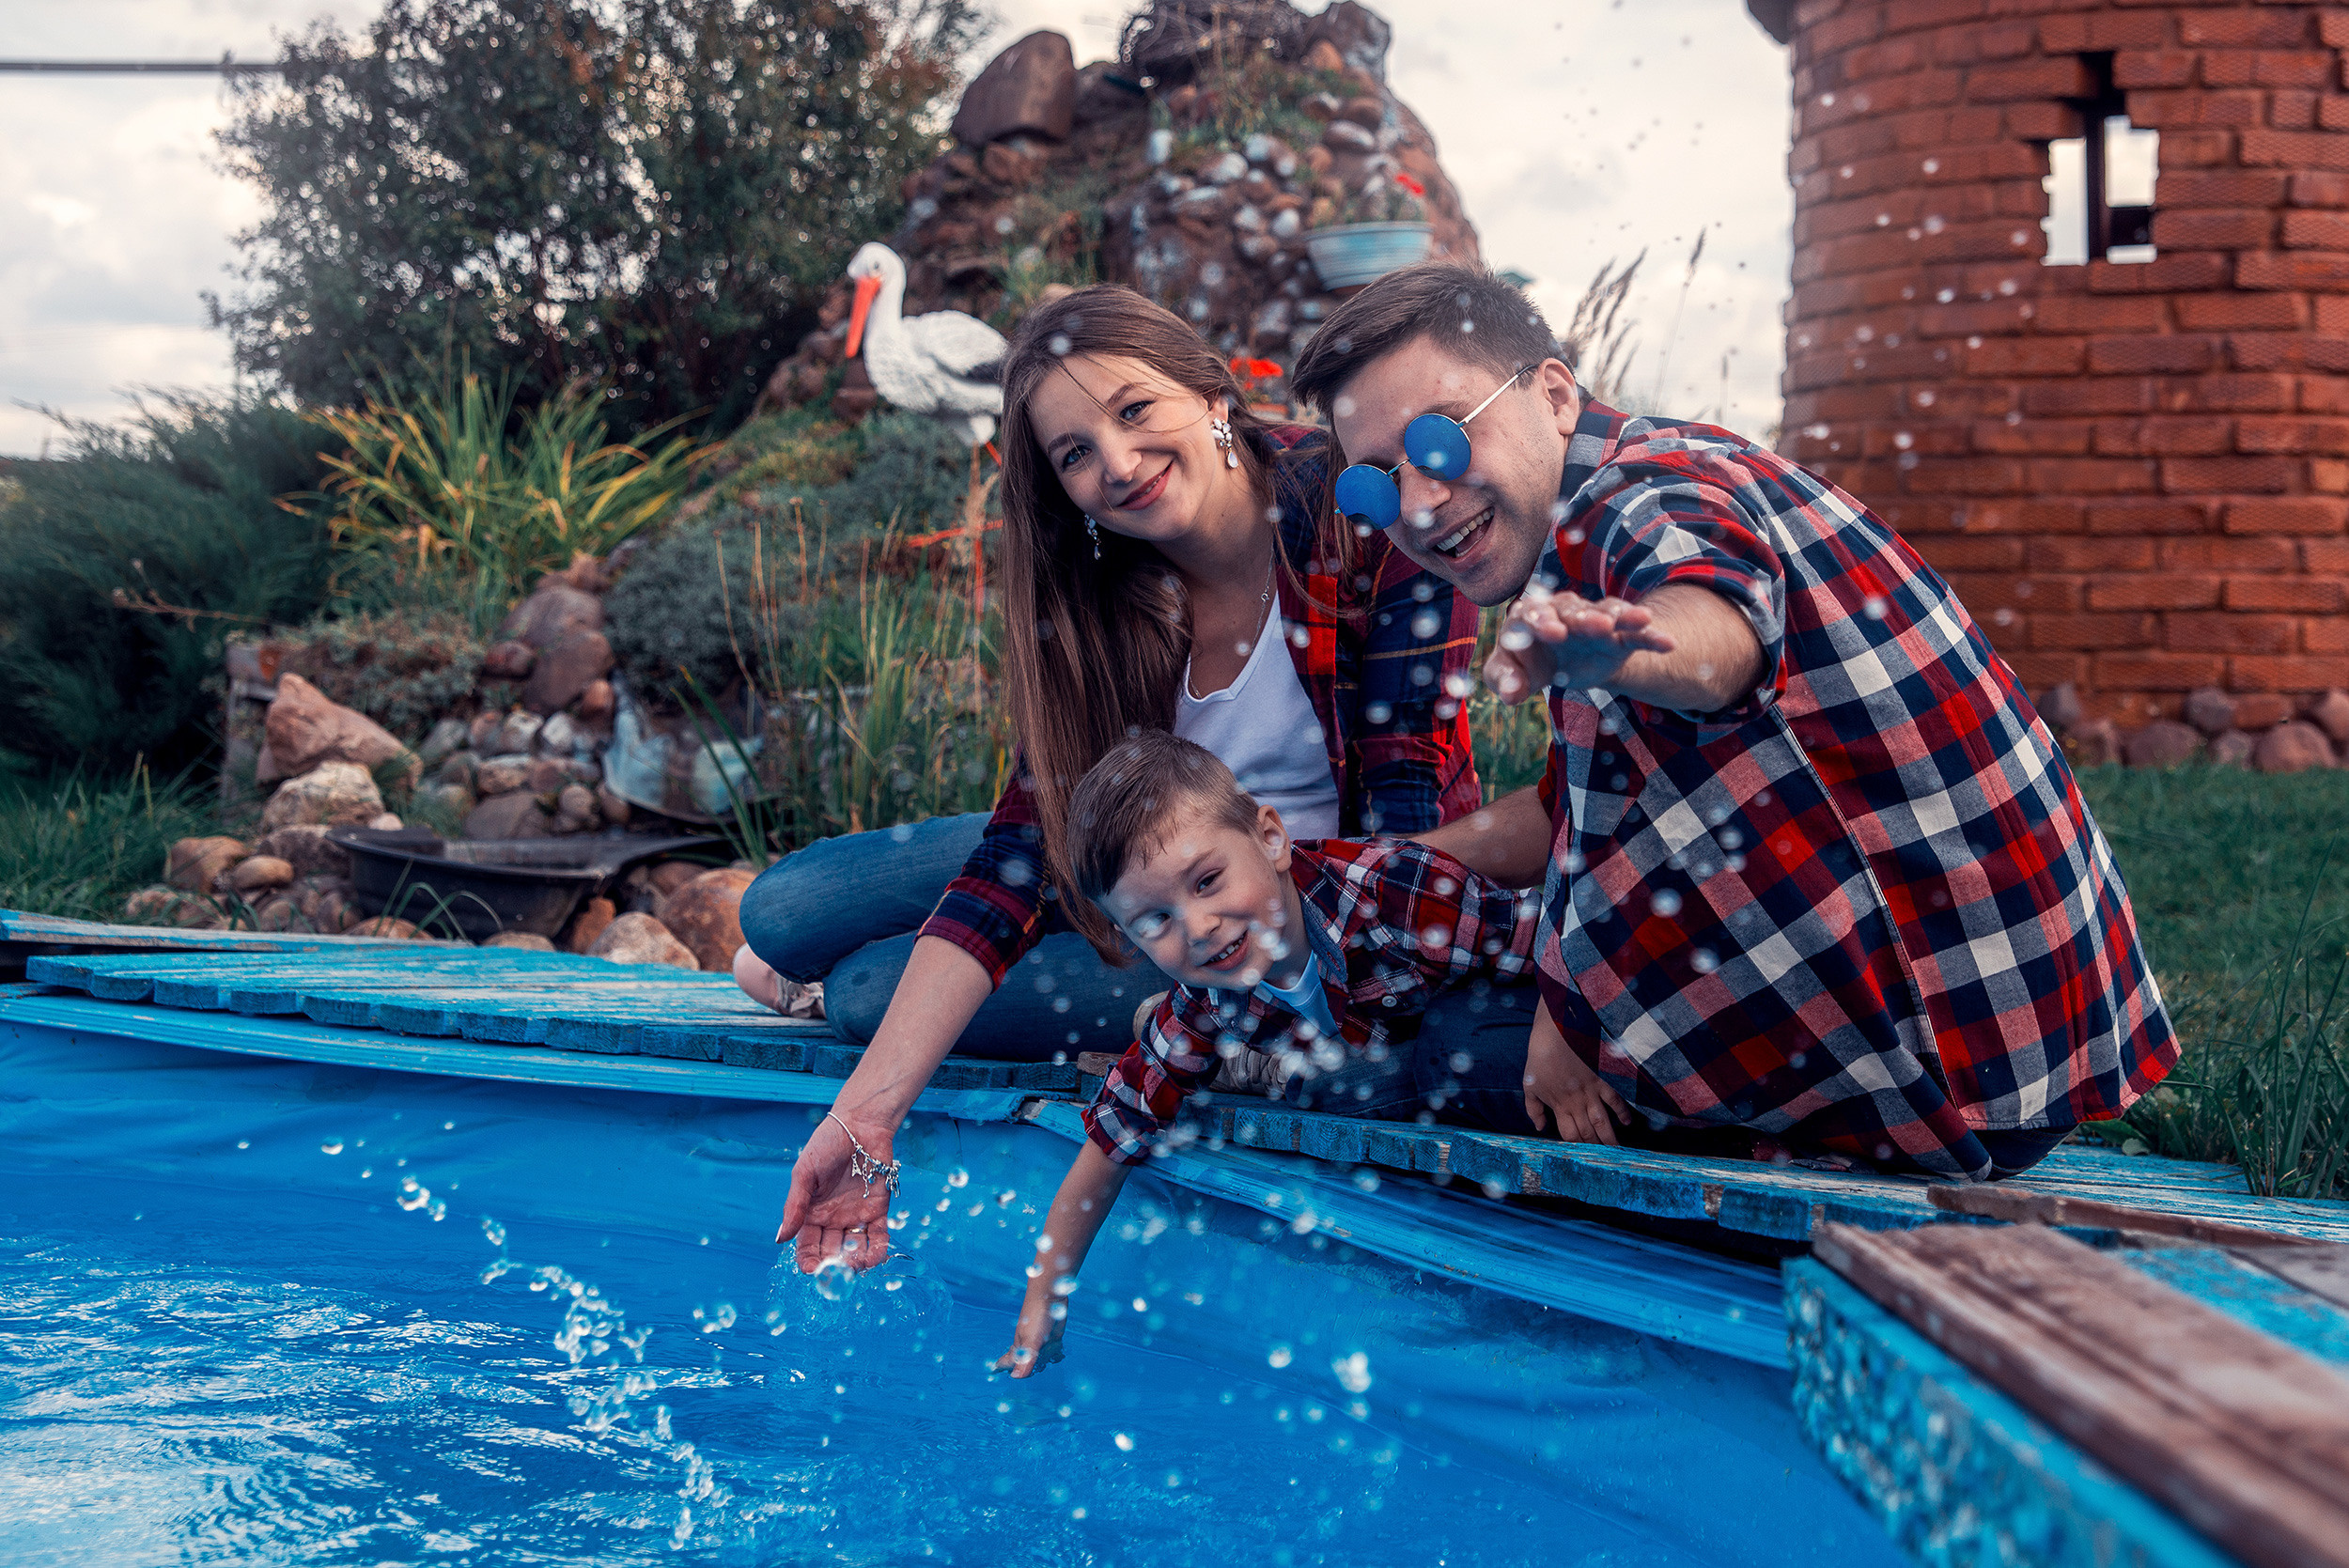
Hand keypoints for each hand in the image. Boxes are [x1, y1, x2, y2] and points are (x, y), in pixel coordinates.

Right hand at [775, 1112, 894, 1273]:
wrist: (860, 1125)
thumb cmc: (826, 1145)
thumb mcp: (804, 1174)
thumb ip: (794, 1207)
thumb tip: (780, 1238)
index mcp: (811, 1213)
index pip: (808, 1245)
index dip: (808, 1259)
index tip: (810, 1269)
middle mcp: (833, 1220)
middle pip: (831, 1251)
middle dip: (832, 1265)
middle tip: (835, 1272)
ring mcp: (856, 1216)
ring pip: (854, 1248)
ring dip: (855, 1261)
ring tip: (854, 1265)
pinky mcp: (878, 1210)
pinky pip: (878, 1236)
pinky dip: (877, 1249)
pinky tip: (873, 1257)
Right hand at [992, 1283, 1068, 1378]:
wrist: (1050, 1297)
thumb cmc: (1037, 1317)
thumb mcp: (1032, 1341)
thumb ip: (1026, 1360)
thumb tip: (1015, 1377)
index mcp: (1019, 1347)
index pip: (1008, 1361)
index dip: (1002, 1366)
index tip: (994, 1370)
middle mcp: (1028, 1345)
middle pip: (1026, 1364)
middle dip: (1030, 1368)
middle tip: (1038, 1365)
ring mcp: (1040, 1342)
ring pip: (1041, 1359)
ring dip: (1045, 1361)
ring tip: (1051, 1358)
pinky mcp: (1052, 1337)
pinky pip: (1053, 1351)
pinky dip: (1056, 1354)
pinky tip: (1059, 1354)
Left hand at [1486, 588, 1677, 701]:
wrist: (1561, 666)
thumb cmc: (1527, 665)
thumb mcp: (1509, 674)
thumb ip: (1504, 681)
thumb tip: (1511, 695)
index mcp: (1530, 616)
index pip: (1534, 613)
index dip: (1544, 620)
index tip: (1553, 633)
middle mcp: (1564, 611)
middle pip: (1574, 611)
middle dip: (1587, 618)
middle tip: (1599, 625)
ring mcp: (1593, 621)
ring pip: (1608, 614)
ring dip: (1623, 617)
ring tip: (1641, 619)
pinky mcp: (1617, 636)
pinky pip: (1635, 634)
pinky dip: (1651, 637)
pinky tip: (1668, 643)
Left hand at [1522, 1002, 1630, 1145]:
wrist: (1556, 1032)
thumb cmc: (1541, 1058)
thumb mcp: (1529, 1085)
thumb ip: (1533, 1109)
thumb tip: (1540, 1128)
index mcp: (1559, 1106)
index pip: (1570, 1135)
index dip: (1577, 1148)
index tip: (1583, 1156)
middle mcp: (1577, 1103)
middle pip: (1588, 1133)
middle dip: (1596, 1148)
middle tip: (1604, 1160)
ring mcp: (1592, 1092)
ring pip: (1603, 1122)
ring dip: (1610, 1138)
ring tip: (1616, 1152)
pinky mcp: (1602, 1079)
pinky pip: (1615, 1100)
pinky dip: (1623, 1112)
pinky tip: (1627, 1123)